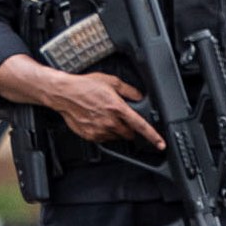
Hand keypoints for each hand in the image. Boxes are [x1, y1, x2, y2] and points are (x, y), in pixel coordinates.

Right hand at [42, 69, 163, 152]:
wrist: (64, 94)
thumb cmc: (84, 86)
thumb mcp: (110, 81)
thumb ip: (128, 90)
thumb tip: (139, 96)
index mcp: (117, 108)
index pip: (140, 126)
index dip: (153, 136)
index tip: (160, 144)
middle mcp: (110, 121)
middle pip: (129, 133)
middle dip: (129, 128)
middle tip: (120, 117)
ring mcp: (99, 130)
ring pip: (116, 136)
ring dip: (116, 130)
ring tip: (105, 116)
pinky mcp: (90, 136)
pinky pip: (104, 139)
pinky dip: (104, 132)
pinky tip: (97, 120)